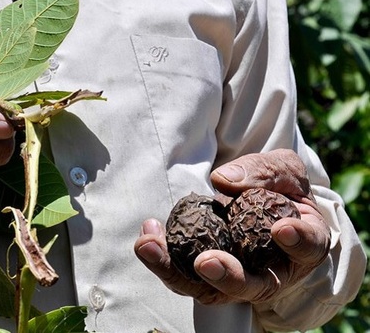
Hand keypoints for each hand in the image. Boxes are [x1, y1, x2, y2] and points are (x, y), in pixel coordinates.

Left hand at [134, 149, 330, 304]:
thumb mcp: (281, 169)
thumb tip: (224, 180)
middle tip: (206, 263)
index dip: (298, 241)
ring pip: (208, 288)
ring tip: (151, 245)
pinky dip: (162, 257)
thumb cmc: (279, 187)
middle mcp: (271, 271)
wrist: (261, 199)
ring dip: (175, 271)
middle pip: (252, 286)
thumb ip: (262, 172)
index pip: (308, 247)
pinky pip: (181, 273)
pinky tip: (149, 233)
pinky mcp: (204, 273)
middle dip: (227, 277)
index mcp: (302, 244)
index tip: (283, 229)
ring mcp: (235, 277)